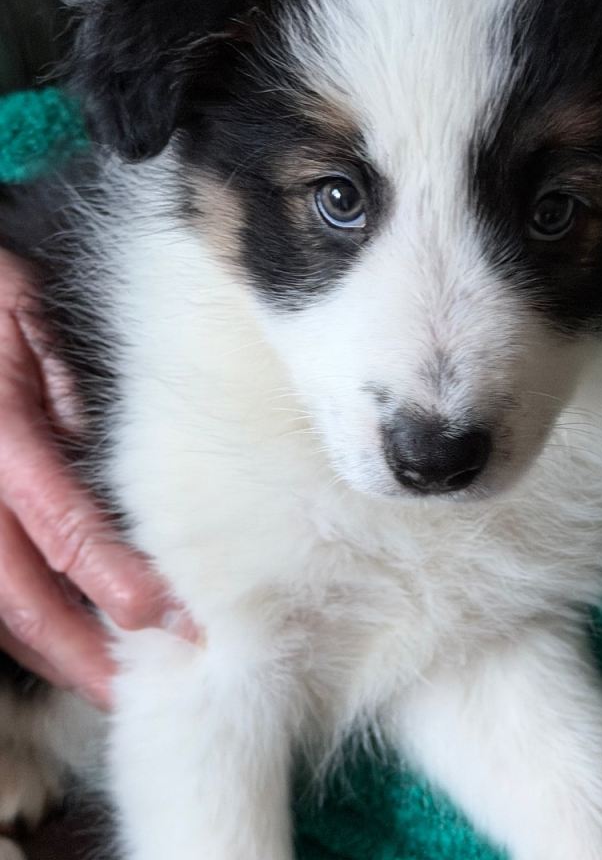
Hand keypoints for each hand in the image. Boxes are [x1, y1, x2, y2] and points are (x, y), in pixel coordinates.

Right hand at [0, 247, 193, 708]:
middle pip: (16, 593)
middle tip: (142, 693)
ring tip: (109, 684)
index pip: (59, 524)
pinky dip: (24, 625)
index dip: (111, 578)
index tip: (164, 619)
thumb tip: (136, 478)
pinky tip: (67, 643)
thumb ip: (81, 401)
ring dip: (51, 653)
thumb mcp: (46, 328)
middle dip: (80, 652)